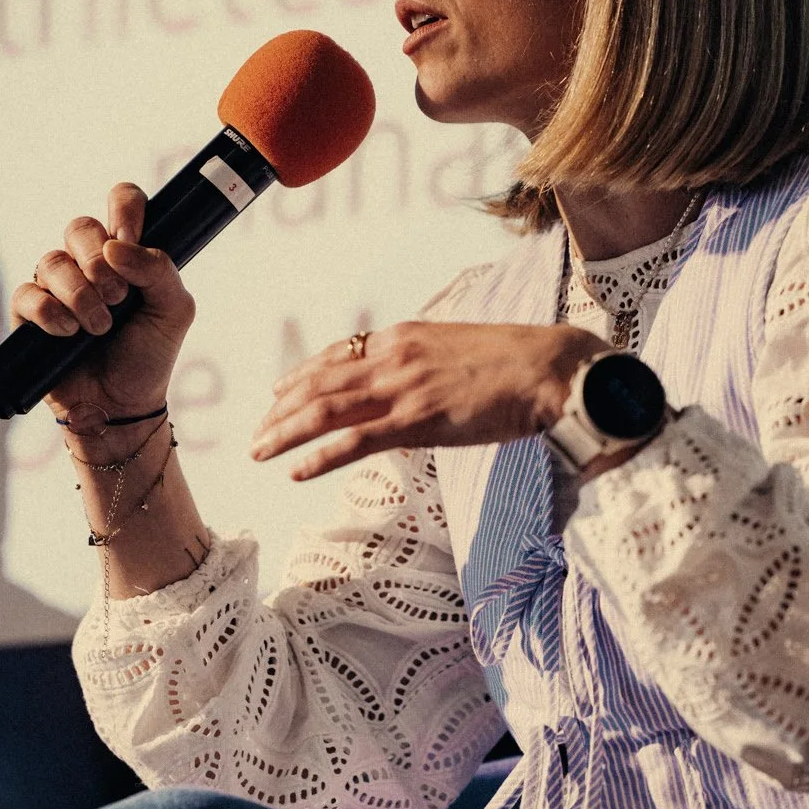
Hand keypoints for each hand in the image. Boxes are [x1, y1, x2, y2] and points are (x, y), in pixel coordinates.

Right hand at [9, 183, 195, 425]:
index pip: (121, 202)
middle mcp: (89, 262)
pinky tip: (68, 332)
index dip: (124, 210)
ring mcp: (57, 286)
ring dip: (80, 294)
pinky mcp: (30, 314)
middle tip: (118, 297)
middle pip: (80, 226)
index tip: (130, 240)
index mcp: (126, 252)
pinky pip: (28, 294)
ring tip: (99, 327)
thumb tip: (118, 246)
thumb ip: (159, 269)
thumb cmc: (149, 354)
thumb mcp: (174, 310)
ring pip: (53, 260)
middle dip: (98, 261)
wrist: (122, 405)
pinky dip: (50, 312)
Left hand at [250, 321, 605, 480]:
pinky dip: (318, 458)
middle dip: (282, 409)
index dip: (302, 374)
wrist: (551, 369)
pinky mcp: (415, 422)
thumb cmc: (520, 363)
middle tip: (257, 432)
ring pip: (324, 411)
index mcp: (406, 336)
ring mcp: (402, 389)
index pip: (339, 354)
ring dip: (285, 433)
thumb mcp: (463, 350)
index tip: (279, 391)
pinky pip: (352, 443)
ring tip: (260, 451)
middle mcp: (394, 357)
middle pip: (320, 382)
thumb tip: (420, 384)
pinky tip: (296, 471)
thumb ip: (430, 365)